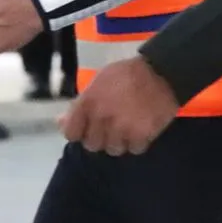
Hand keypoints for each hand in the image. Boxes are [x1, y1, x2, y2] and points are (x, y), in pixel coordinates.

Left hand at [59, 57, 178, 155]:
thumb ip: (80, 104)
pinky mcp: (142, 136)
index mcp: (88, 102)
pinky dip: (137, 142)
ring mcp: (122, 129)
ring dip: (120, 141)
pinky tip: (140, 129)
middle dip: (100, 137)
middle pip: (92, 145)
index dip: (79, 131)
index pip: (71, 133)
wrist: (161, 73)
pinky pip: (134, 149)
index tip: (87, 127)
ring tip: (127, 127)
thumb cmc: (126, 74)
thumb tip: (60, 122)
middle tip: (111, 126)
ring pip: (113, 150)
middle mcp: (102, 118)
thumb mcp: (99, 82)